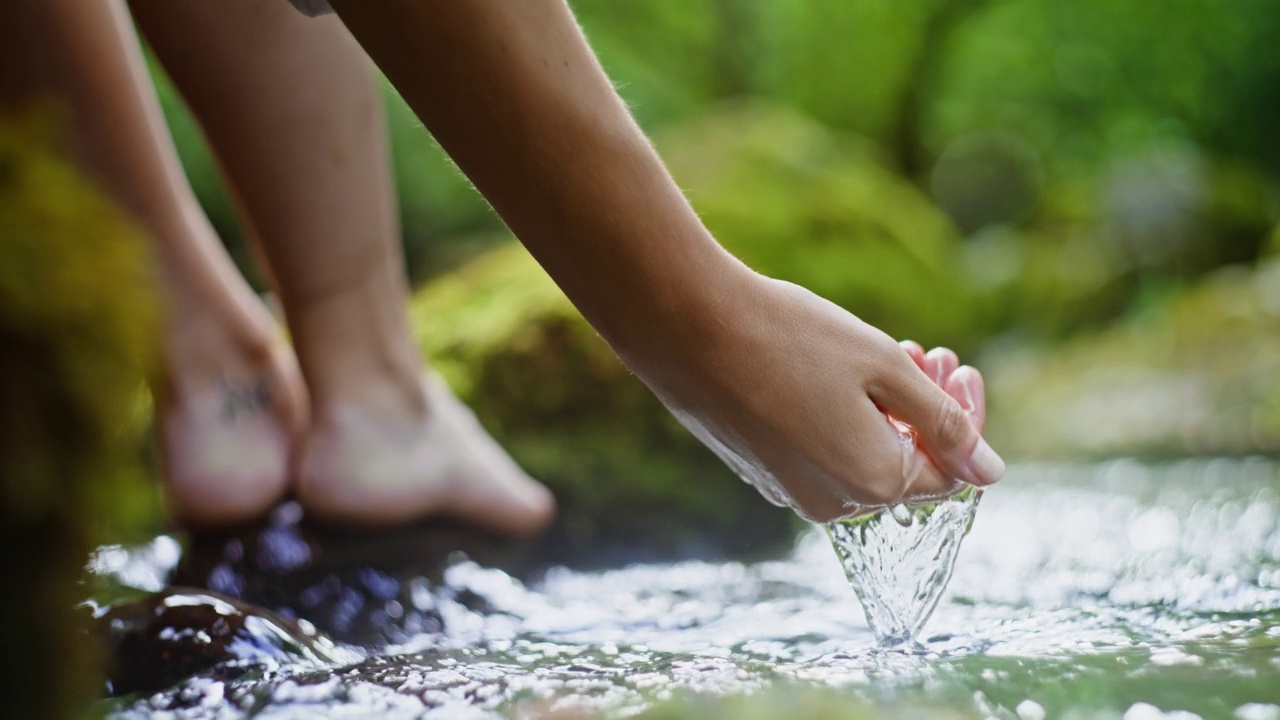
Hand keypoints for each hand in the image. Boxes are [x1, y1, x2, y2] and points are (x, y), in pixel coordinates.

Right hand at [641, 273, 1003, 522]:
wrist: (683, 327)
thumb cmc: (787, 338)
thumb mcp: (883, 365)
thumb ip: (943, 421)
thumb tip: (992, 473)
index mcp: (875, 484)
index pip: (951, 472)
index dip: (963, 416)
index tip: (955, 364)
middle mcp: (832, 503)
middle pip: (904, 467)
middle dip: (924, 410)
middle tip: (925, 351)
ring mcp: (789, 490)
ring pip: (860, 457)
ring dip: (883, 411)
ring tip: (879, 352)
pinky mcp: (758, 470)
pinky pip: (818, 454)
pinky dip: (839, 418)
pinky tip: (831, 373)